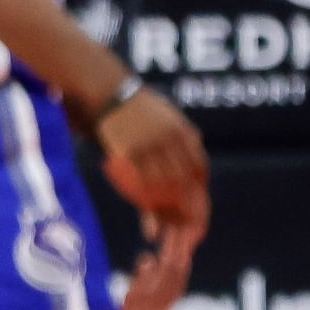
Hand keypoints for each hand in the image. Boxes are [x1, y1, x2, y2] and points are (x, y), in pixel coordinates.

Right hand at [94, 88, 209, 248]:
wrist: (110, 92)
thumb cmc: (138, 104)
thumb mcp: (167, 112)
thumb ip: (182, 129)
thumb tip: (197, 141)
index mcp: (182, 130)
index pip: (198, 163)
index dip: (199, 183)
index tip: (196, 195)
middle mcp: (170, 139)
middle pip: (183, 177)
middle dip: (186, 200)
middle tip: (184, 217)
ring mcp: (150, 146)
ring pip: (163, 181)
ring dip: (166, 202)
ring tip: (165, 216)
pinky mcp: (130, 151)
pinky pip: (141, 178)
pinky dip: (145, 193)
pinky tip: (146, 205)